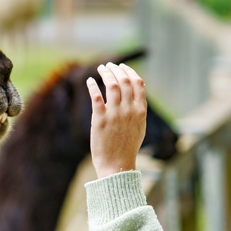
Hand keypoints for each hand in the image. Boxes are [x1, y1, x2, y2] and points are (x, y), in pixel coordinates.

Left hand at [87, 63, 148, 178]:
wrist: (116, 164)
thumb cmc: (127, 147)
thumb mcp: (140, 127)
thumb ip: (138, 109)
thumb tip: (136, 93)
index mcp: (140, 111)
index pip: (138, 83)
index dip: (129, 72)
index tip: (122, 66)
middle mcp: (129, 110)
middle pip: (124, 81)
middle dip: (116, 69)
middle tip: (109, 66)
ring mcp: (115, 114)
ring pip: (111, 85)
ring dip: (105, 73)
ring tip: (101, 69)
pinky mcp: (100, 120)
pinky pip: (96, 97)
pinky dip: (92, 86)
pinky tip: (90, 81)